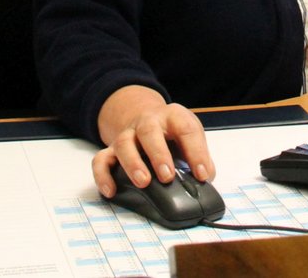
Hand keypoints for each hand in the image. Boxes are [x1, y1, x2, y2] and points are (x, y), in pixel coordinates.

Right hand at [92, 84, 215, 198]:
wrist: (147, 116)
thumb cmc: (172, 131)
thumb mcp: (190, 135)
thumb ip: (200, 155)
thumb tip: (206, 177)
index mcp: (173, 116)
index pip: (186, 129)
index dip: (196, 152)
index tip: (202, 174)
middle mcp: (148, 122)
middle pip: (149, 131)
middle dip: (158, 154)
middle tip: (167, 176)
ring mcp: (128, 134)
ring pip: (124, 144)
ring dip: (133, 163)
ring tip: (143, 182)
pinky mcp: (111, 149)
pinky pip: (101, 160)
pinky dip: (103, 175)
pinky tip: (111, 191)